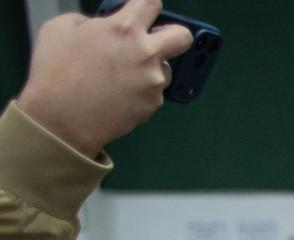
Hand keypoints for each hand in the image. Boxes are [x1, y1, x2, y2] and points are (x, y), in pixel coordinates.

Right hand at [15, 0, 192, 159]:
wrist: (61, 118)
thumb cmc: (55, 71)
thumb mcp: (61, 28)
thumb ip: (91, 21)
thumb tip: (104, 25)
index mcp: (123, 28)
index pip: (151, 3)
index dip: (148, 5)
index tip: (144, 11)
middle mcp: (146, 52)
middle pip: (183, 36)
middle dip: (175, 35)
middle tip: (157, 40)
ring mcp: (153, 80)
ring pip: (166, 68)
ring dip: (151, 67)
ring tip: (123, 75)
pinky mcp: (154, 103)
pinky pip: (154, 91)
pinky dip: (142, 90)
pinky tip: (119, 94)